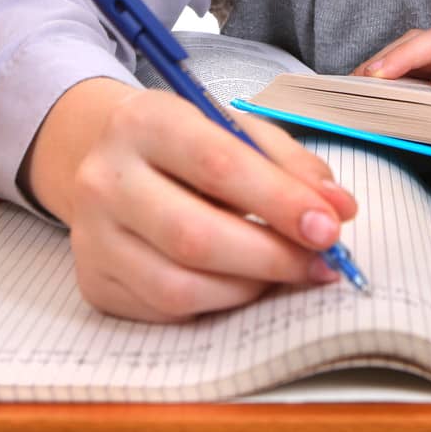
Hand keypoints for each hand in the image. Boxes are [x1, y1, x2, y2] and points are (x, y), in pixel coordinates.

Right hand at [23, 79, 357, 322]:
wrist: (105, 157)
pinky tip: (244, 283)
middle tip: (320, 262)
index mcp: (145, 121)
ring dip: (249, 287)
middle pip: (194, 235)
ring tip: (286, 272)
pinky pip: (165, 310)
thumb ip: (290, 164)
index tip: (329, 226)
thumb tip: (339, 209)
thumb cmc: (186, 143)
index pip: (218, 165)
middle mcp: (106, 178)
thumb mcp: (235, 129)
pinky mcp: (93, 280)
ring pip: (179, 285)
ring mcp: (91, 235)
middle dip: (271, 255)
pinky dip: (218, 302)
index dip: (279, 202)